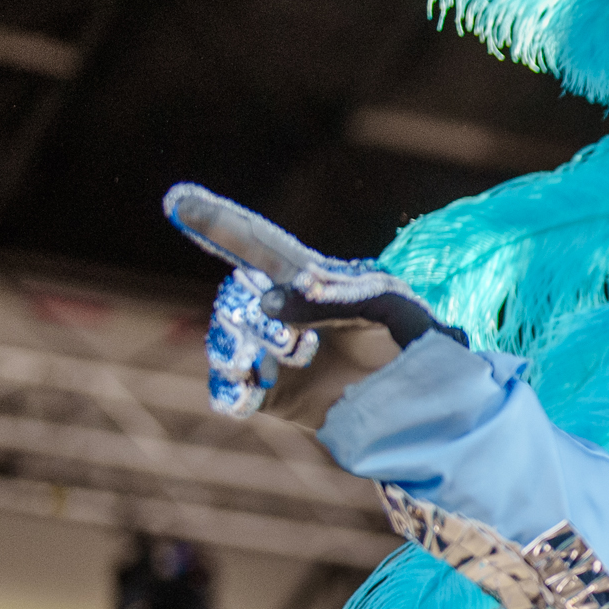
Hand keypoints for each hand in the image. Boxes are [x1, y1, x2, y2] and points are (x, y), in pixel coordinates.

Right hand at [165, 184, 461, 423]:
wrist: (430, 408)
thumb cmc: (417, 344)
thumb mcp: (392, 306)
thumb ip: (337, 295)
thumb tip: (270, 304)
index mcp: (310, 279)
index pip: (258, 244)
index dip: (217, 222)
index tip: (178, 200)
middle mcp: (282, 313)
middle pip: (235, 295)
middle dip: (255, 313)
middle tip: (299, 341)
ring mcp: (273, 356)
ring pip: (225, 339)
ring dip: (245, 347)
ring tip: (296, 358)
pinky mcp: (273, 398)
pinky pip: (228, 393)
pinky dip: (232, 391)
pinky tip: (252, 390)